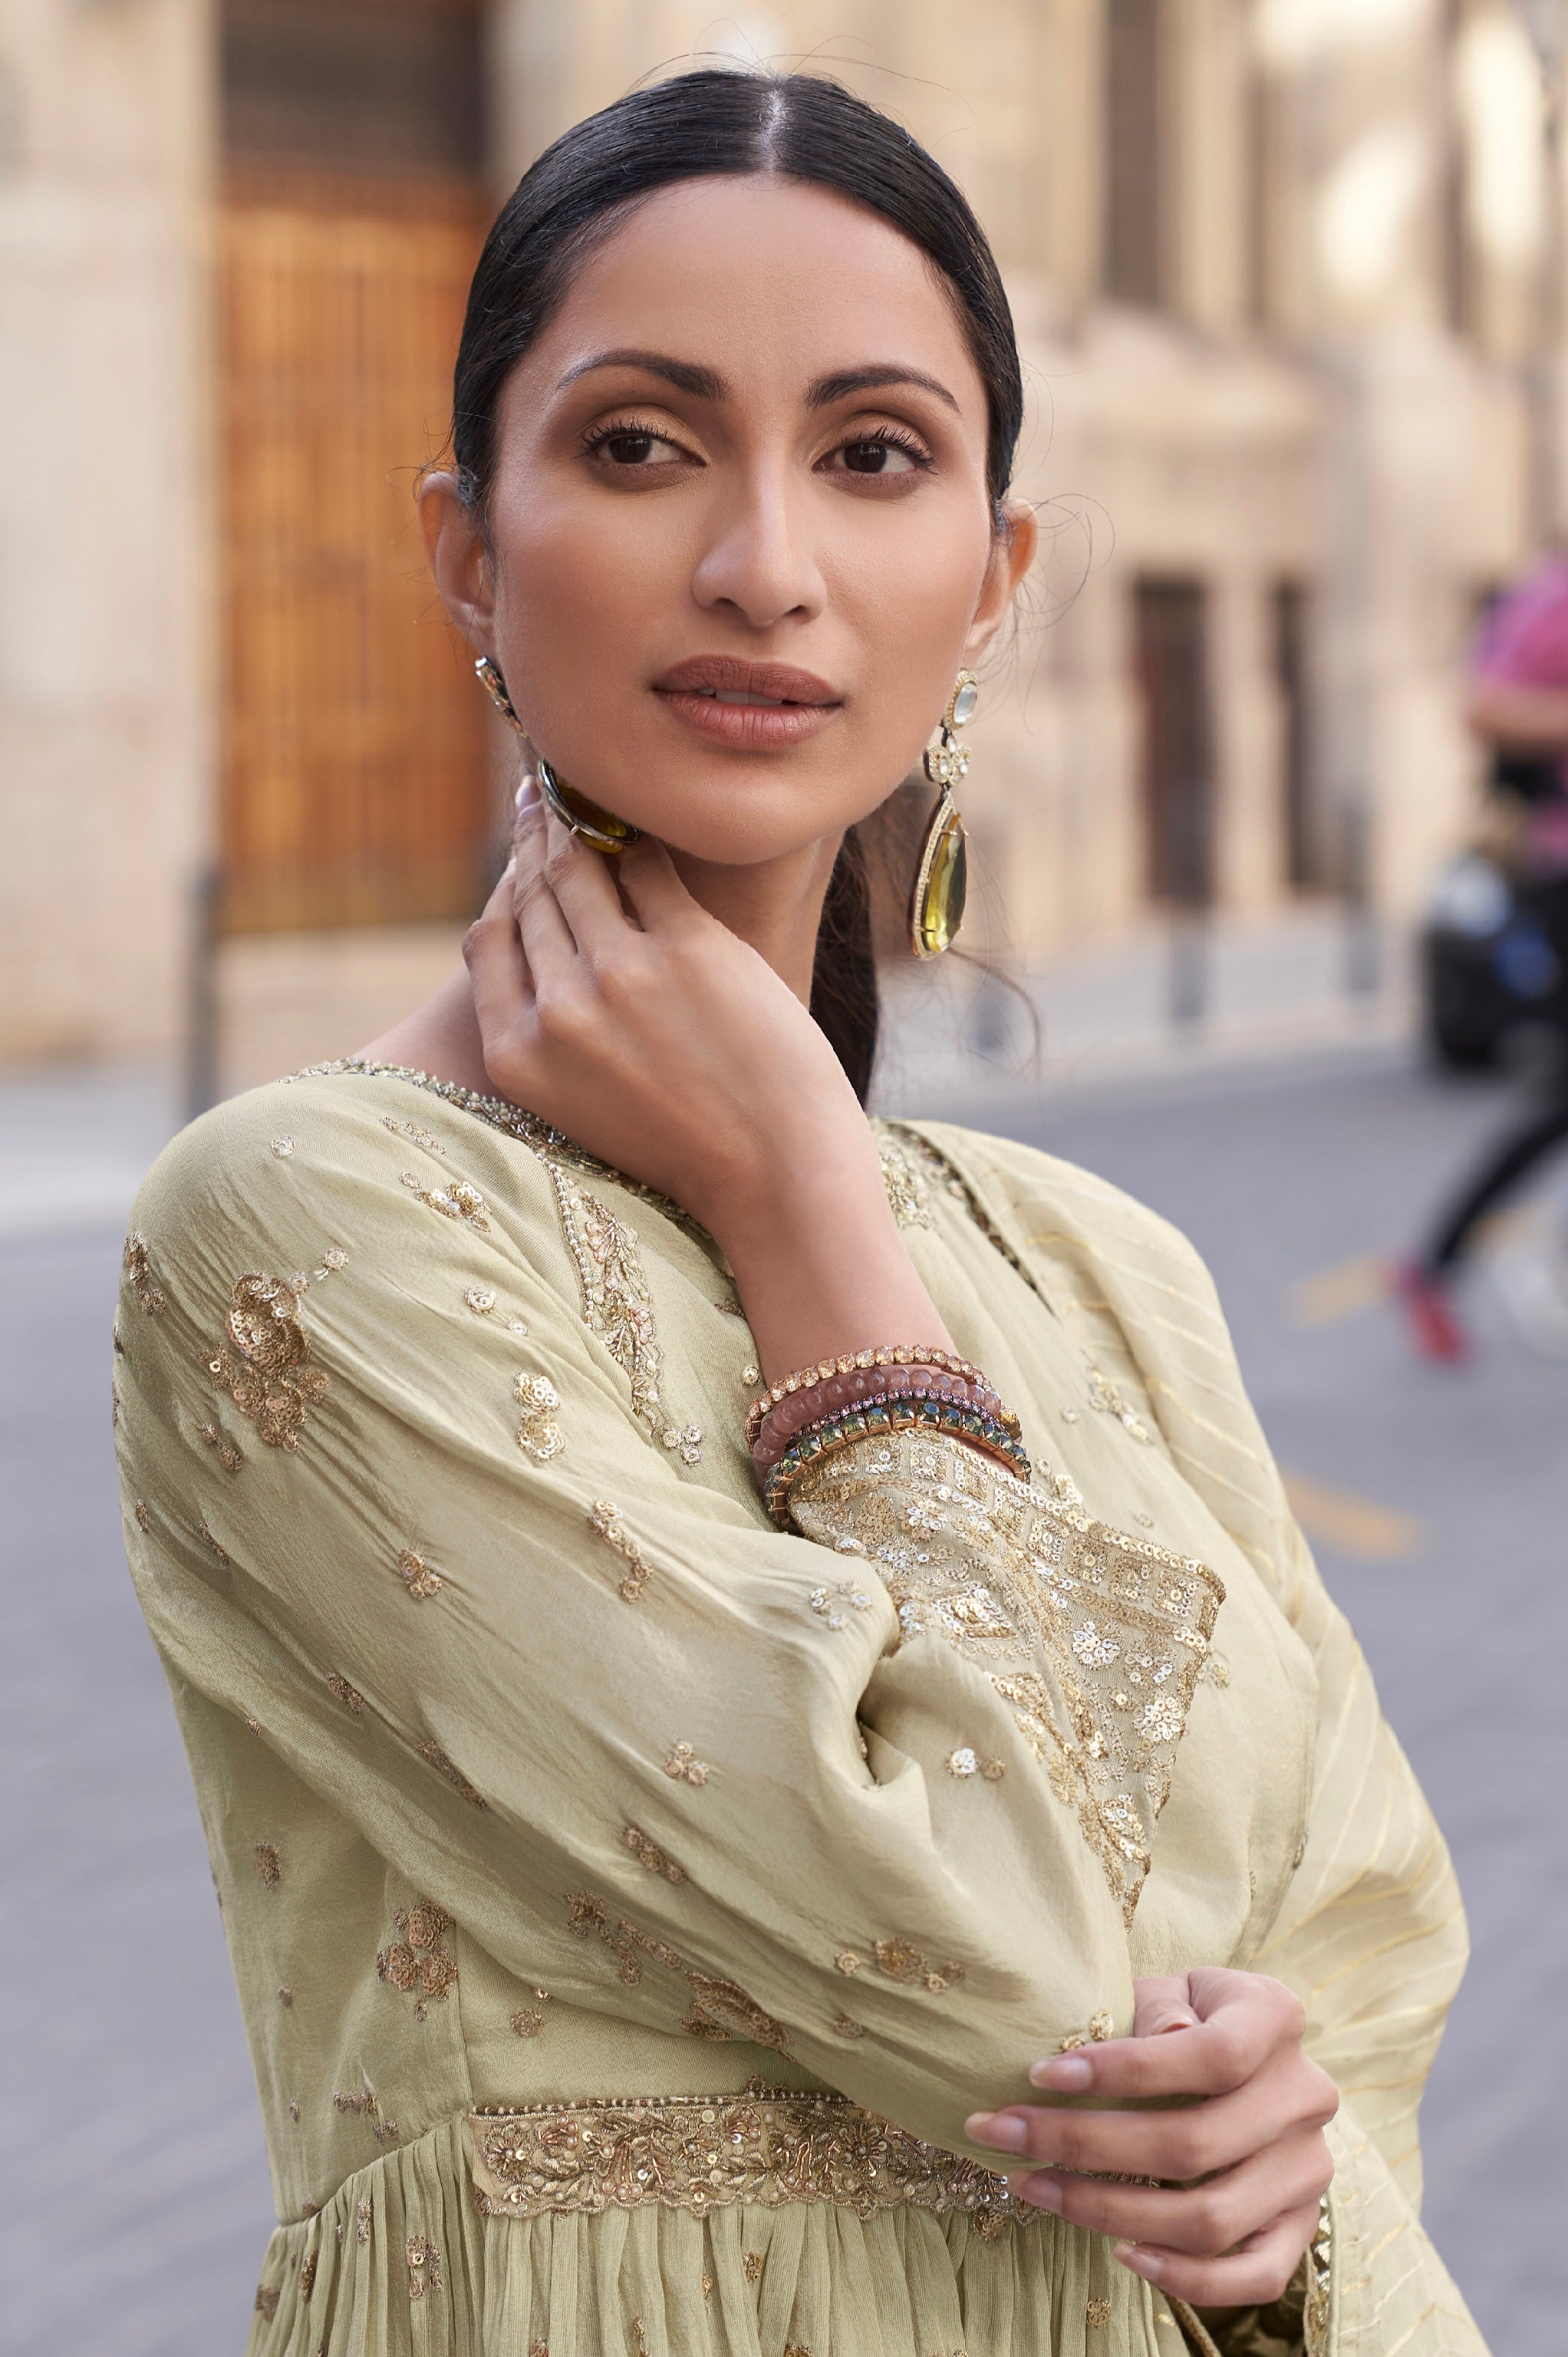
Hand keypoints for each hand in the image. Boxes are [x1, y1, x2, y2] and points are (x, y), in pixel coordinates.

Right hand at [465, 778, 867, 1232]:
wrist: (776, 1178)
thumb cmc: (692, 1146)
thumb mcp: (585, 1104)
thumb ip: (553, 1033)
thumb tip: (548, 948)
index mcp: (519, 1058)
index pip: (487, 943)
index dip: (501, 891)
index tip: (515, 857)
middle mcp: (559, 1011)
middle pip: (532, 898)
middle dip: (534, 842)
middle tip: (540, 801)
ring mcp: (621, 974)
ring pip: (581, 872)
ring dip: (576, 825)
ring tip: (581, 797)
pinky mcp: (689, 948)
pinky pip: (650, 870)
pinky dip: (642, 844)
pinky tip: (646, 825)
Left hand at [964, 1969, 1335, 2310]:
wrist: (1246, 2050)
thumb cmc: (1187, 2011)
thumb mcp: (1169, 1986)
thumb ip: (1156, 2010)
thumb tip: (1142, 2046)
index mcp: (1275, 2017)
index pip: (1210, 2056)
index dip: (1125, 2071)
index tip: (1040, 2075)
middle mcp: (1305, 2095)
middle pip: (1193, 2145)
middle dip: (1082, 2145)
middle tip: (1002, 2133)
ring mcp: (1308, 2167)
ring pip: (1210, 2218)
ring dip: (1107, 2212)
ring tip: (1033, 2186)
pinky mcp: (1301, 2225)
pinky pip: (1253, 2276)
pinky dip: (1186, 2278)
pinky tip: (1123, 2253)